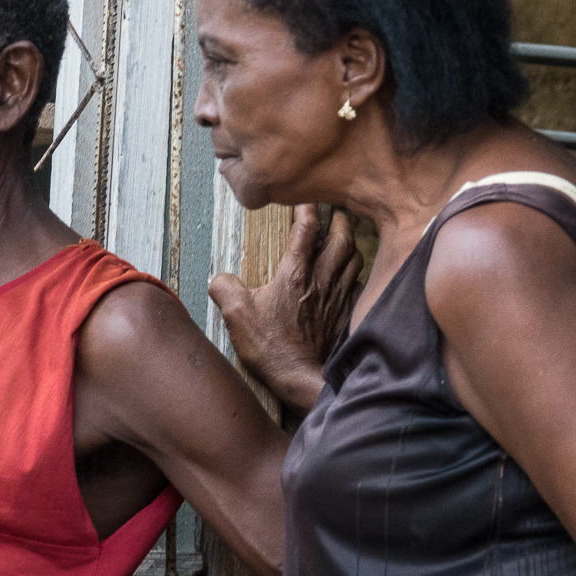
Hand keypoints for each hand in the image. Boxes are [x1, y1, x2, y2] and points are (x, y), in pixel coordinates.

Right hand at [209, 205, 362, 413]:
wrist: (302, 378)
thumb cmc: (272, 347)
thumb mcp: (237, 316)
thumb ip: (224, 289)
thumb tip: (218, 279)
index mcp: (295, 273)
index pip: (306, 228)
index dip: (305, 208)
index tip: (302, 197)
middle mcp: (322, 279)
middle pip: (342, 237)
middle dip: (339, 220)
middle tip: (333, 213)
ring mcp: (338, 296)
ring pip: (355, 258)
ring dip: (350, 244)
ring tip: (343, 238)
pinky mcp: (345, 314)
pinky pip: (358, 284)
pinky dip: (355, 273)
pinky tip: (347, 276)